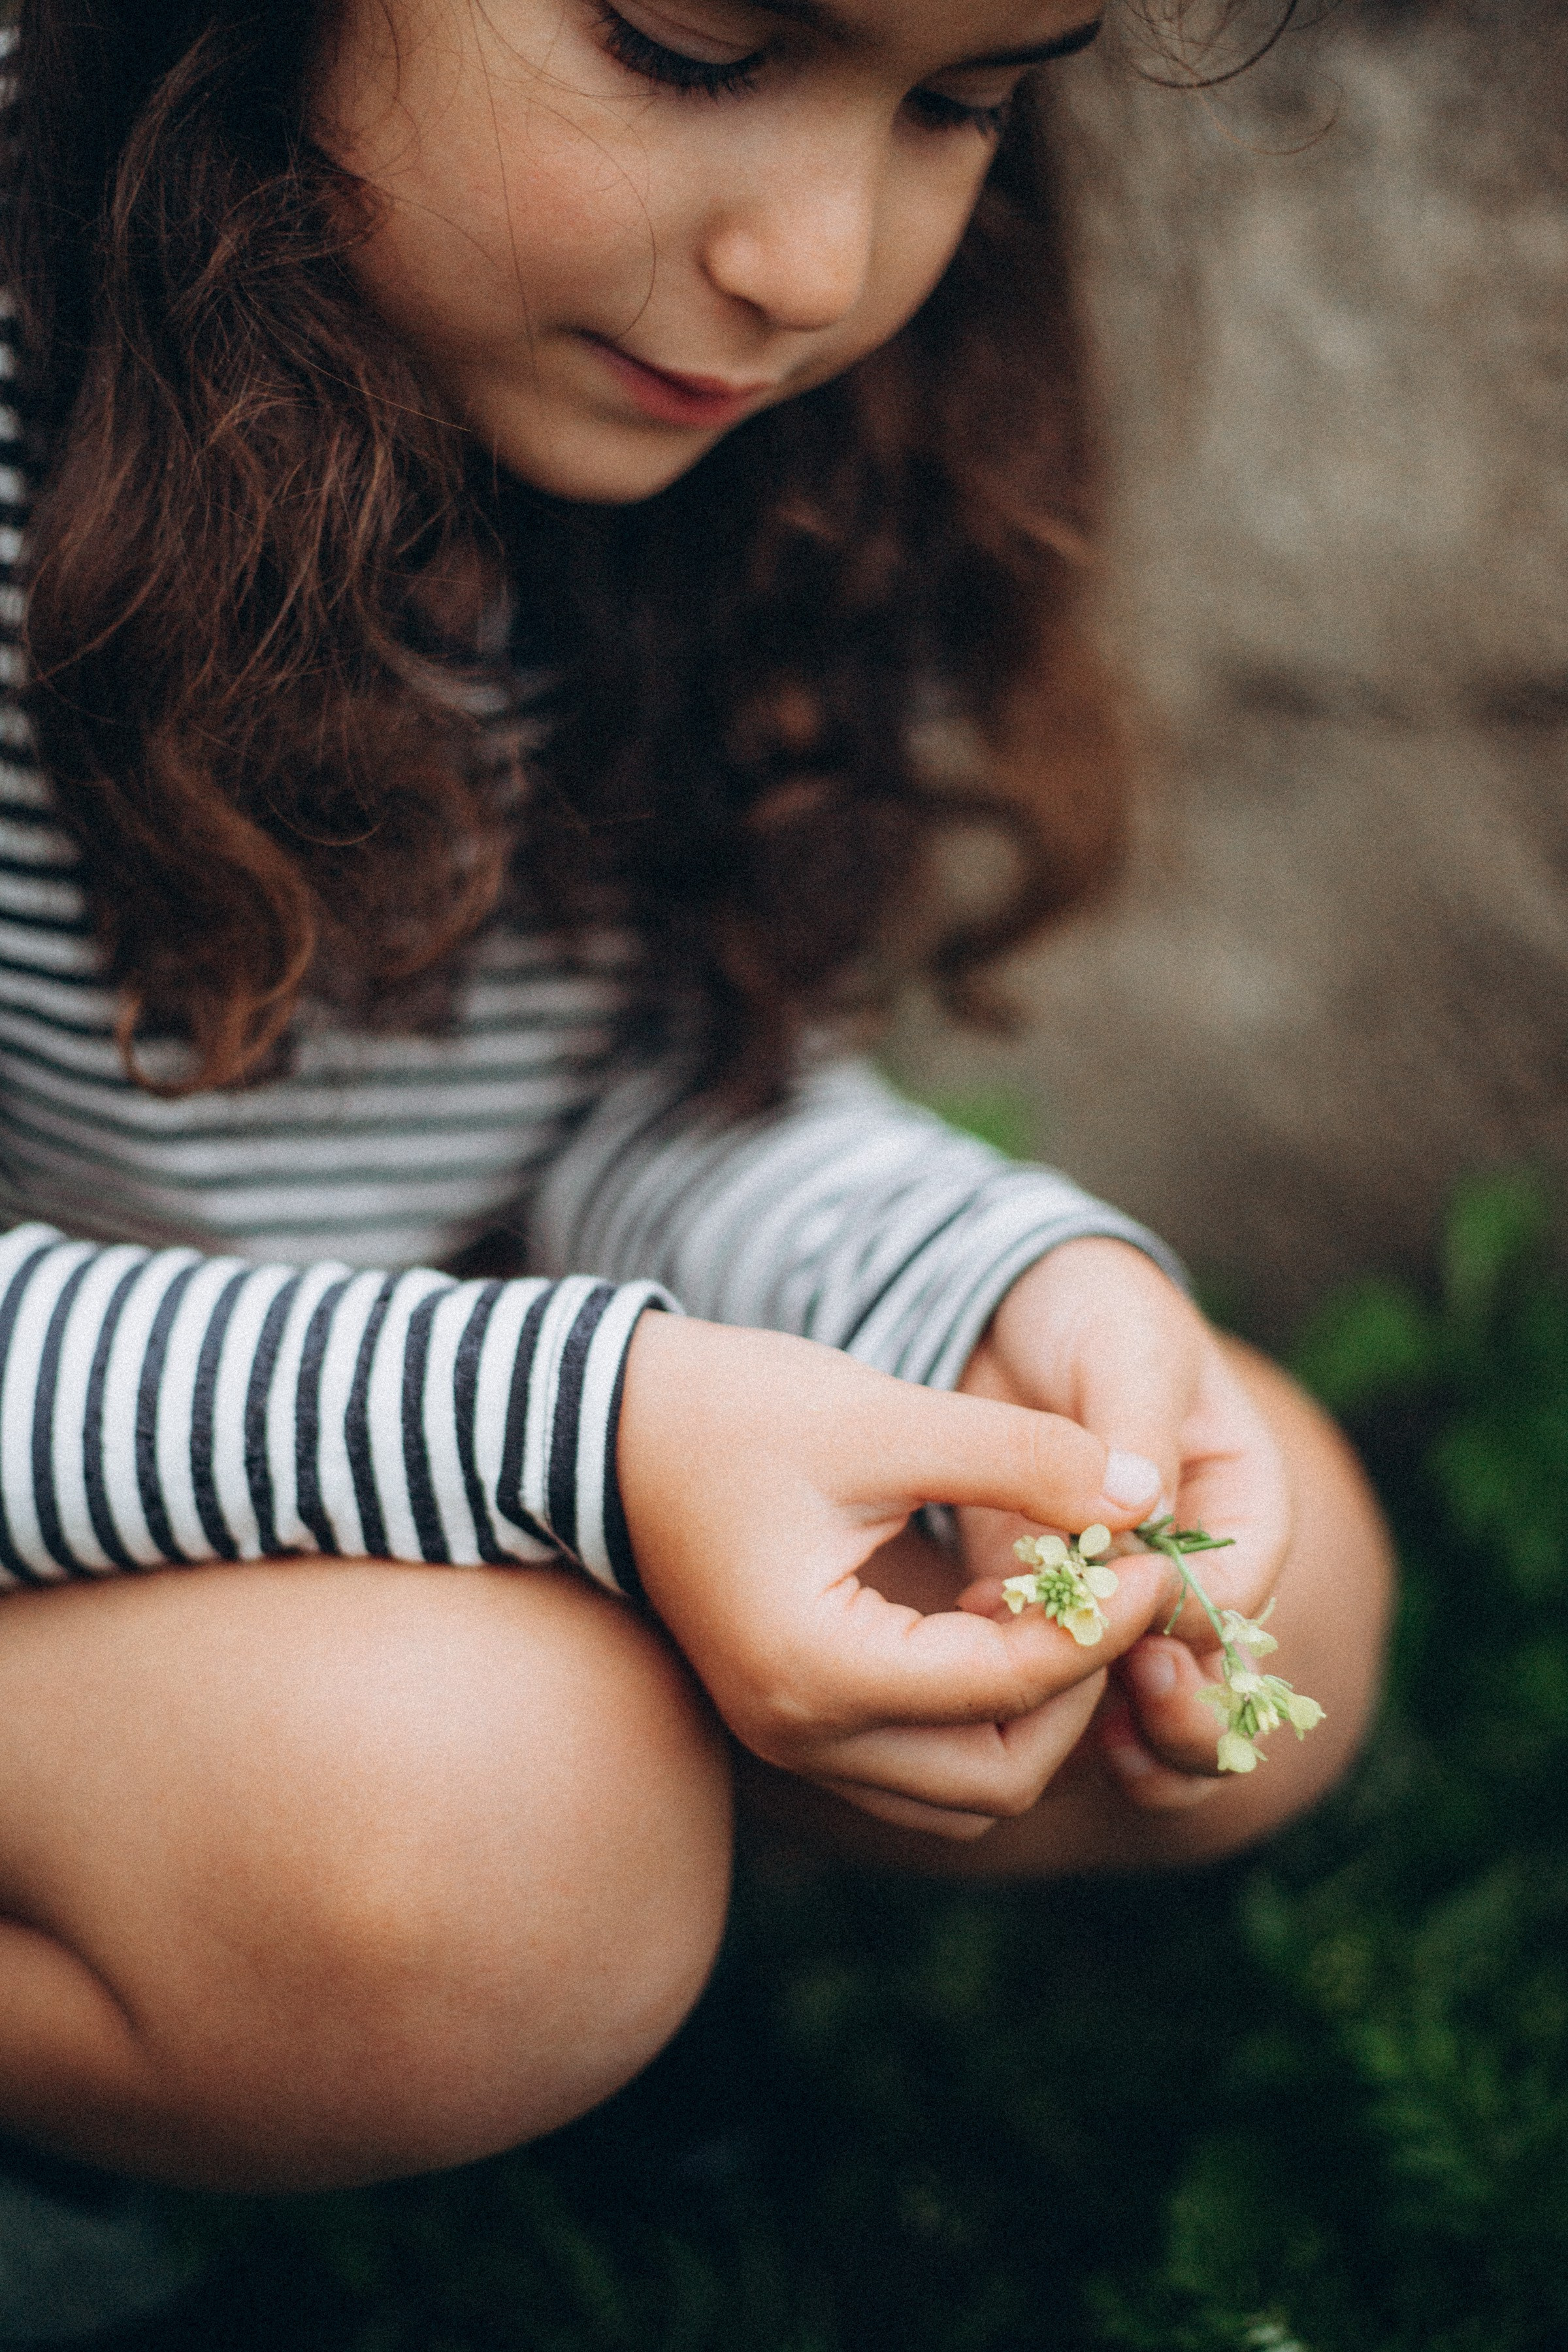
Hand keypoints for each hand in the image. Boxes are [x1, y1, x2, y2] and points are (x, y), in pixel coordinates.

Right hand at [616, 1311, 1172, 1838]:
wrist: (601, 1424)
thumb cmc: (732, 1408)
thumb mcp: (885, 1416)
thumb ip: (1022, 1456)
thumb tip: (1146, 1494)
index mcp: (818, 1668)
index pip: (1007, 1686)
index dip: (1103, 1624)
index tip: (1156, 1554)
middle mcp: (801, 1735)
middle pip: (995, 1779)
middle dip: (1077, 1691)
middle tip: (1115, 1588)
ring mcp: (792, 1740)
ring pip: (962, 1789)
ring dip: (1032, 1714)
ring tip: (1062, 1602)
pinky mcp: (795, 1718)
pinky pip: (920, 1762)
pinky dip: (980, 1711)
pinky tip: (999, 1612)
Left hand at [955, 1240, 1292, 1811]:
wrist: (1013, 1306)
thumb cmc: (1094, 1311)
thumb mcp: (1127, 1348)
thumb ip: (1137, 1427)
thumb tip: (1145, 1516)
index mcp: (1246, 1505)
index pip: (1238, 1596)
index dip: (1192, 1631)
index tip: (1142, 1644)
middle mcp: (1199, 1568)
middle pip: (1213, 1678)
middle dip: (1174, 1715)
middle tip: (1117, 1721)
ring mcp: (1127, 1598)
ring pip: (1142, 1703)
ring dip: (1105, 1732)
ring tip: (1049, 1730)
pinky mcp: (1055, 1605)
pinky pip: (1061, 1677)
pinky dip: (1029, 1690)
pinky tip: (972, 1666)